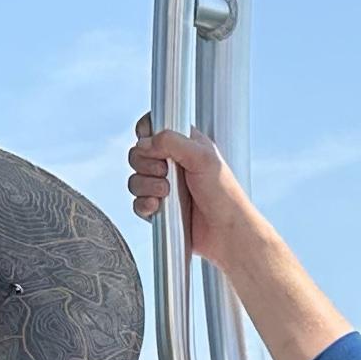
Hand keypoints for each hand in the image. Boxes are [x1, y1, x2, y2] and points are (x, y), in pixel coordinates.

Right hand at [126, 119, 265, 267]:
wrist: (225, 232)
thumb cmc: (224, 195)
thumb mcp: (202, 157)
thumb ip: (172, 141)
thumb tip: (144, 142)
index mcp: (184, 144)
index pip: (154, 127)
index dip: (146, 133)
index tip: (152, 143)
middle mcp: (172, 164)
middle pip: (138, 154)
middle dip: (147, 165)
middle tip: (166, 173)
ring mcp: (164, 187)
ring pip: (135, 179)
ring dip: (147, 186)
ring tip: (167, 193)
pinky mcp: (159, 208)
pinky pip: (137, 203)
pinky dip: (144, 204)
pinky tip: (158, 207)